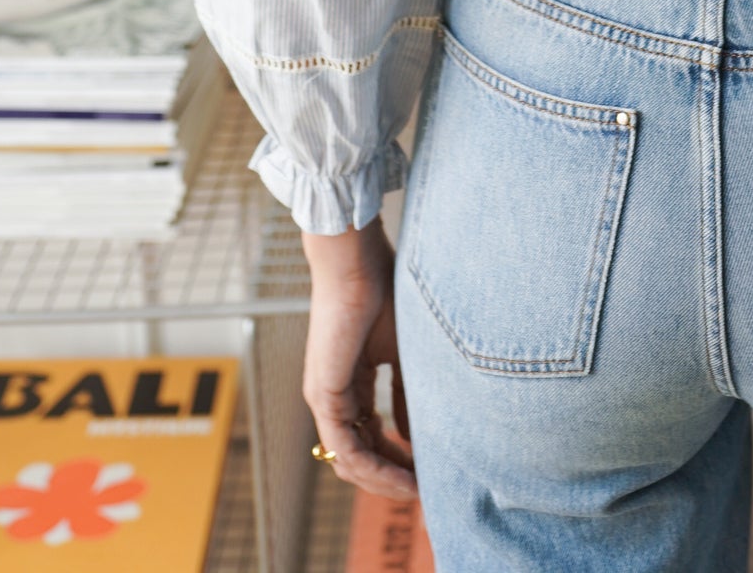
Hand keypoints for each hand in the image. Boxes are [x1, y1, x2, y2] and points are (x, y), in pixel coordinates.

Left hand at [301, 215, 417, 500]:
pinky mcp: (324, 395)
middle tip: (425, 490)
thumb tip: (414, 435)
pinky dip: (374, 468)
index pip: (371, 436)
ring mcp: (325, 398)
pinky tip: (402, 475)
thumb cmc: (382, 292)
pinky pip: (346, 448)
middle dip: (392, 477)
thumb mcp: (402, 352)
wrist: (357, 263)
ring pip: (350, 460)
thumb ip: (407, 394)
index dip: (398, 459)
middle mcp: (333, 396)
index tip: (428, 471)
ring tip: (417, 489)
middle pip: (359, 456)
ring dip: (384, 481)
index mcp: (351, 383)